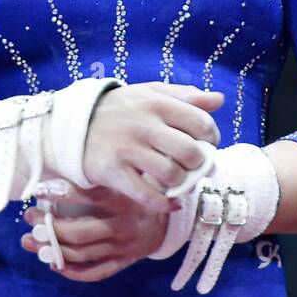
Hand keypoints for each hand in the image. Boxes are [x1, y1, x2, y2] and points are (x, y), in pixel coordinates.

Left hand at [20, 184, 170, 282]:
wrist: (169, 221)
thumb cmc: (138, 195)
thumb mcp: (129, 179)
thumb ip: (103, 176)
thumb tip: (66, 167)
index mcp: (123, 200)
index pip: (86, 198)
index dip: (59, 195)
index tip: (38, 191)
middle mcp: (122, 225)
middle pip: (78, 232)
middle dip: (48, 227)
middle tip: (31, 217)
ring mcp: (122, 247)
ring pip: (80, 254)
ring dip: (51, 249)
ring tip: (30, 240)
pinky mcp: (122, 262)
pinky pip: (94, 272)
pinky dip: (71, 271)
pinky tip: (54, 262)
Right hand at [81, 82, 223, 212]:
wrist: (76, 124)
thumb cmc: (124, 108)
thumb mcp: (152, 93)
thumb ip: (187, 96)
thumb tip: (219, 100)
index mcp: (157, 103)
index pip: (200, 122)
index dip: (212, 136)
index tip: (209, 143)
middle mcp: (143, 126)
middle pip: (189, 152)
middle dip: (200, 163)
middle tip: (196, 165)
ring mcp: (127, 150)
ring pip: (170, 175)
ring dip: (182, 182)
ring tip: (181, 179)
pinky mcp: (113, 172)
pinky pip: (146, 195)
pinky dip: (164, 204)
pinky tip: (171, 203)